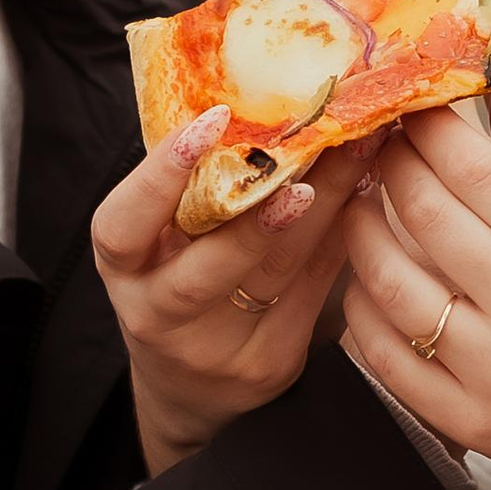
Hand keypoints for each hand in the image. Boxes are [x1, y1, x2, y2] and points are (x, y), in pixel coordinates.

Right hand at [93, 112, 387, 475]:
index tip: (211, 121)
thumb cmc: (173, 283)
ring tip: (358, 152)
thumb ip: (191, 189)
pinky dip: (341, 237)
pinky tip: (367, 193)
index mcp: (123, 270)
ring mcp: (218, 349)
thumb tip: (261, 102)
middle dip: (265, 201)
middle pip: (211, 264)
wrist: (188, 387)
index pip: (123, 225)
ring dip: (324, 206)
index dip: (161, 175)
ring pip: (276, 274)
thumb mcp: (158, 242)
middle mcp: (160, 315)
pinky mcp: (270, 363)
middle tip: (314, 142)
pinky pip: (313, 292)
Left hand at [345, 106, 490, 489]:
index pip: (476, 170)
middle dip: (389, 167)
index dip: (428, 130)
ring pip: (392, 283)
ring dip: (361, 234)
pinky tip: (366, 281)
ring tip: (360, 204)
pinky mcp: (468, 422)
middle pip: (428, 215)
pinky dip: (362, 311)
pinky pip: (385, 355)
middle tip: (373, 143)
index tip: (408, 106)